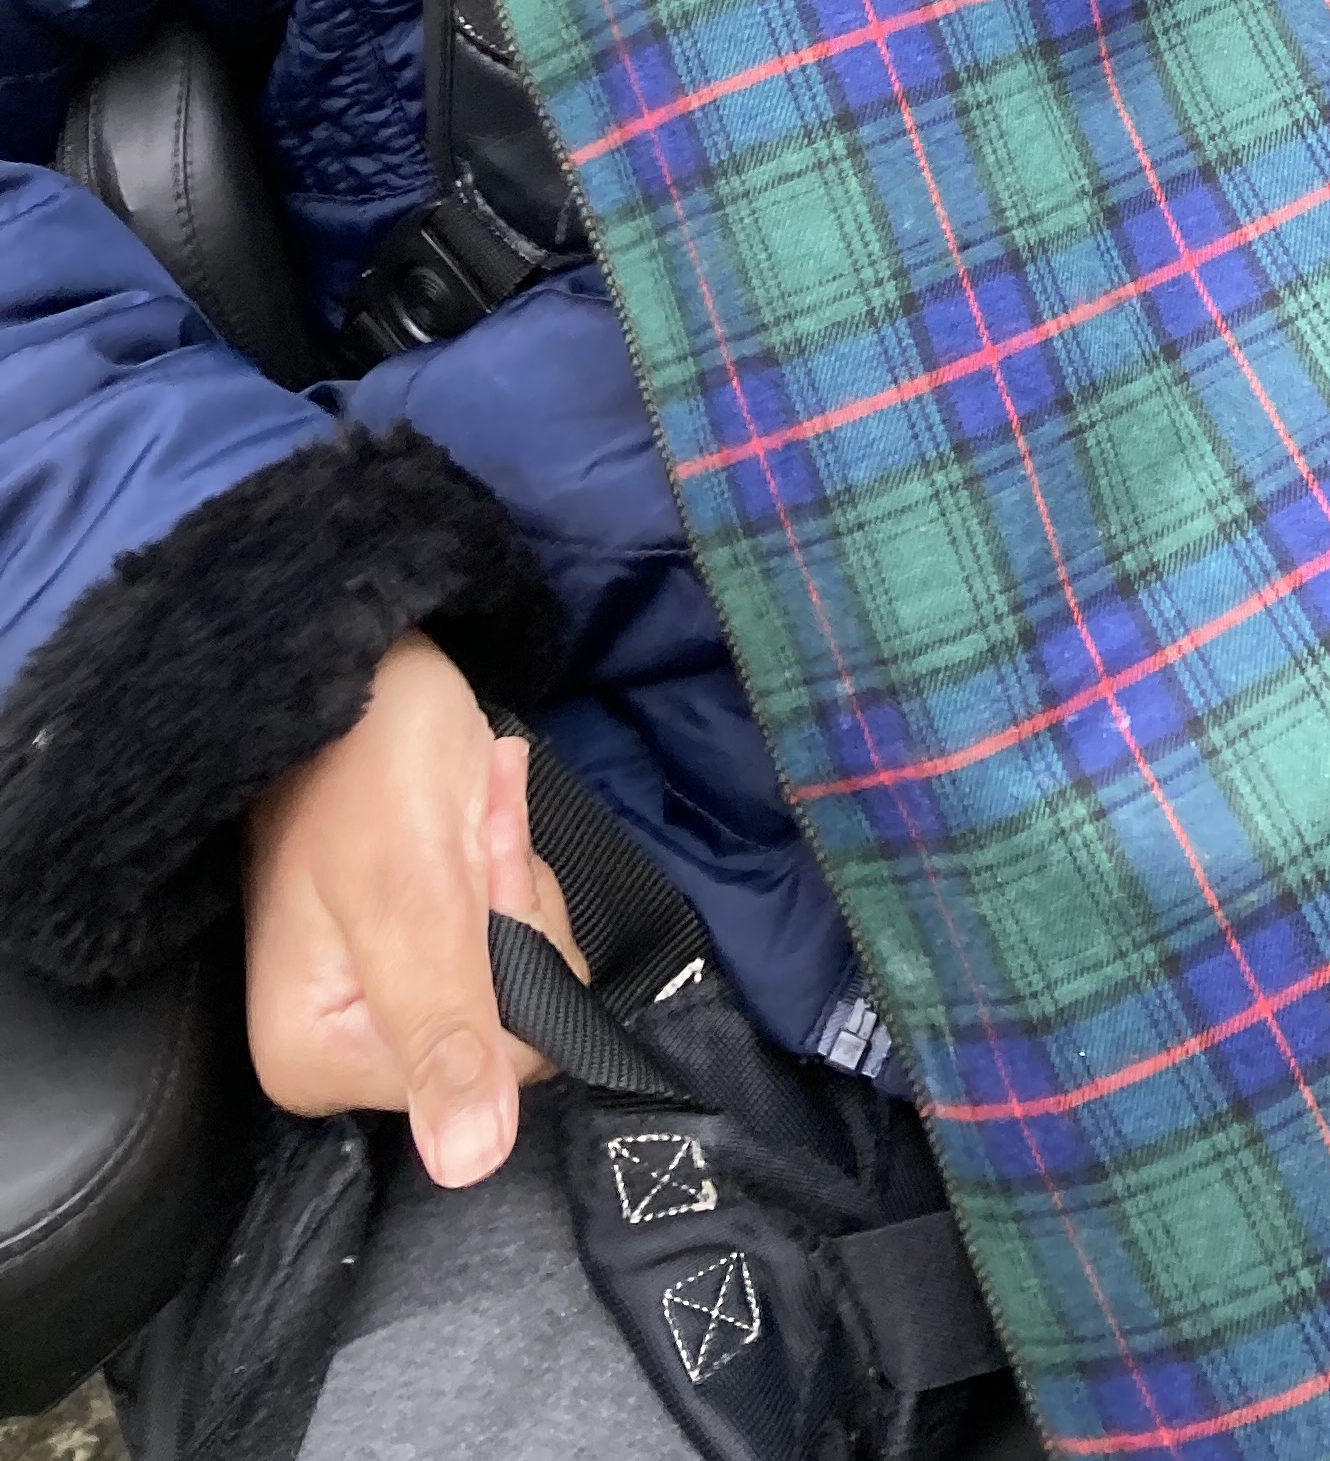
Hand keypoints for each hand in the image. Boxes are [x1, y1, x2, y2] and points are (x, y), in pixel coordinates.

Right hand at [243, 633, 579, 1184]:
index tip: (468, 872)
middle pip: (509, 1019)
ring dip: (511, 869)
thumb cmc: (371, 759)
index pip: (491, 1072)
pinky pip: (507, 923)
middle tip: (470, 827)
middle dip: (510, 908)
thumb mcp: (415, 896)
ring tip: (472, 802)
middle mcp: (341, 1047)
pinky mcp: (415, 940)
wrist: (354, 658)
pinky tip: (480, 801)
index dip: (505, 960)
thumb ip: (444, 1029)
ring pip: (519, 963)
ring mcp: (380, 992)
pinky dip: (506, 853)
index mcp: (314, 1061)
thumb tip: (471, 1168)